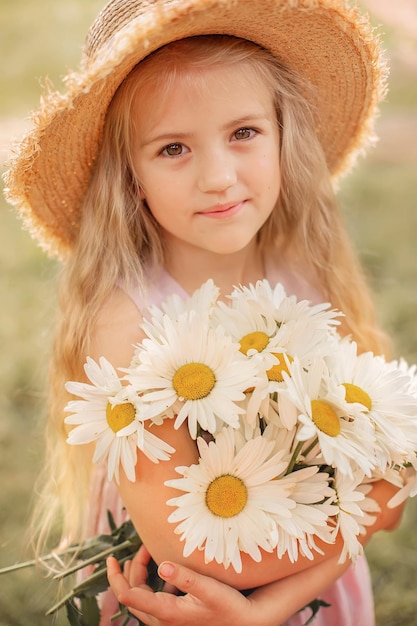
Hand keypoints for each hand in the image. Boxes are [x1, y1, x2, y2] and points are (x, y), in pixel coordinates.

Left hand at [107, 548, 255, 625]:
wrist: (244, 623)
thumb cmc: (228, 606)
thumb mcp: (209, 588)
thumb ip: (185, 577)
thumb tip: (163, 564)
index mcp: (166, 612)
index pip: (128, 596)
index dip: (116, 577)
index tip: (112, 558)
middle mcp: (162, 620)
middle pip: (132, 595)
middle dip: (129, 570)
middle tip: (139, 547)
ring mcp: (168, 620)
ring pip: (142, 598)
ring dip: (140, 576)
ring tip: (146, 554)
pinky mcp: (176, 617)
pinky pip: (155, 601)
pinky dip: (154, 584)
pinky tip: (167, 571)